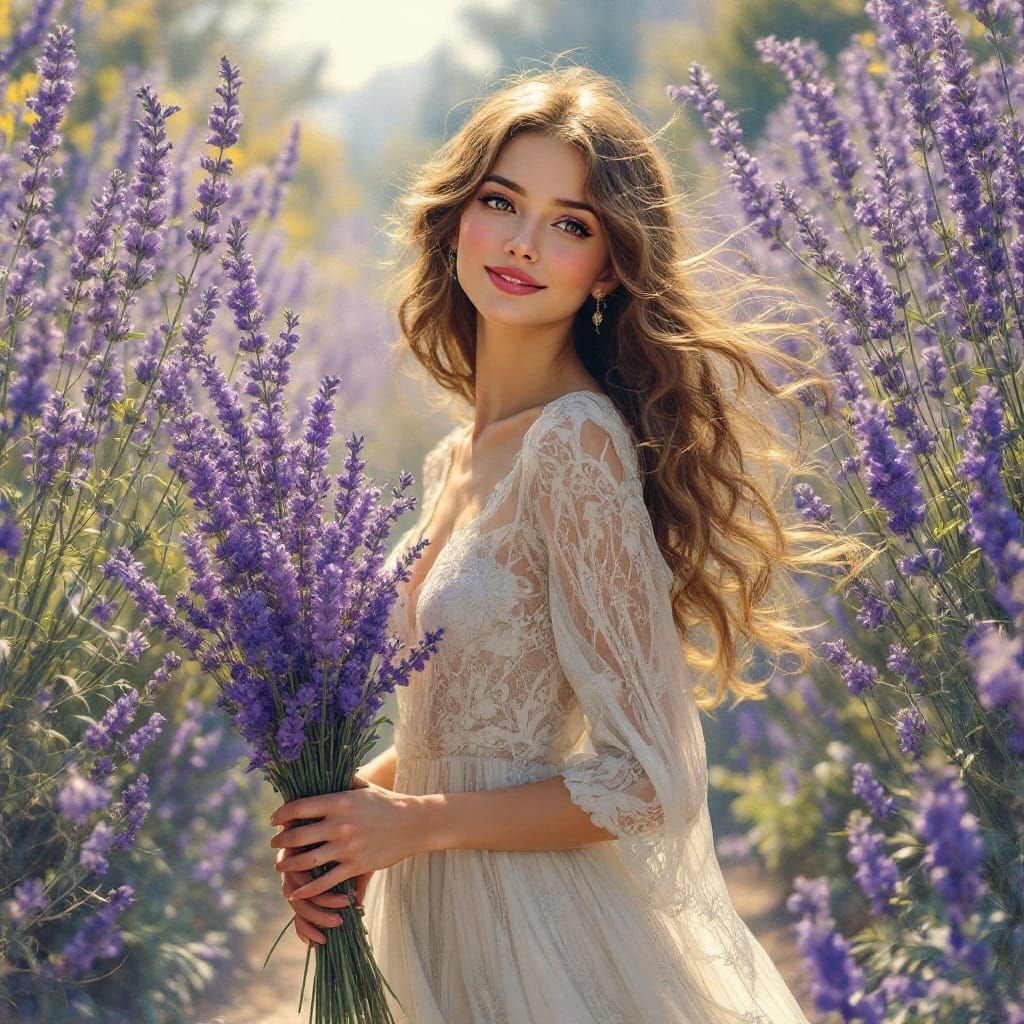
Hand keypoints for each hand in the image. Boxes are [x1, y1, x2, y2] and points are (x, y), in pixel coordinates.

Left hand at [273, 777, 373, 947]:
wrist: (414, 823)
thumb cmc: (387, 802)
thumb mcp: (365, 787)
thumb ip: (343, 781)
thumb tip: (325, 772)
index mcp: (339, 801)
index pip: (300, 807)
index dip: (281, 814)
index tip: (273, 820)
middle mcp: (340, 824)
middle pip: (298, 836)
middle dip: (280, 841)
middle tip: (274, 843)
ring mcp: (348, 847)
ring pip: (307, 861)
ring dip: (289, 865)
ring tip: (281, 864)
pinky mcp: (356, 866)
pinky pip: (326, 882)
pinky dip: (308, 889)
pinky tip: (297, 891)